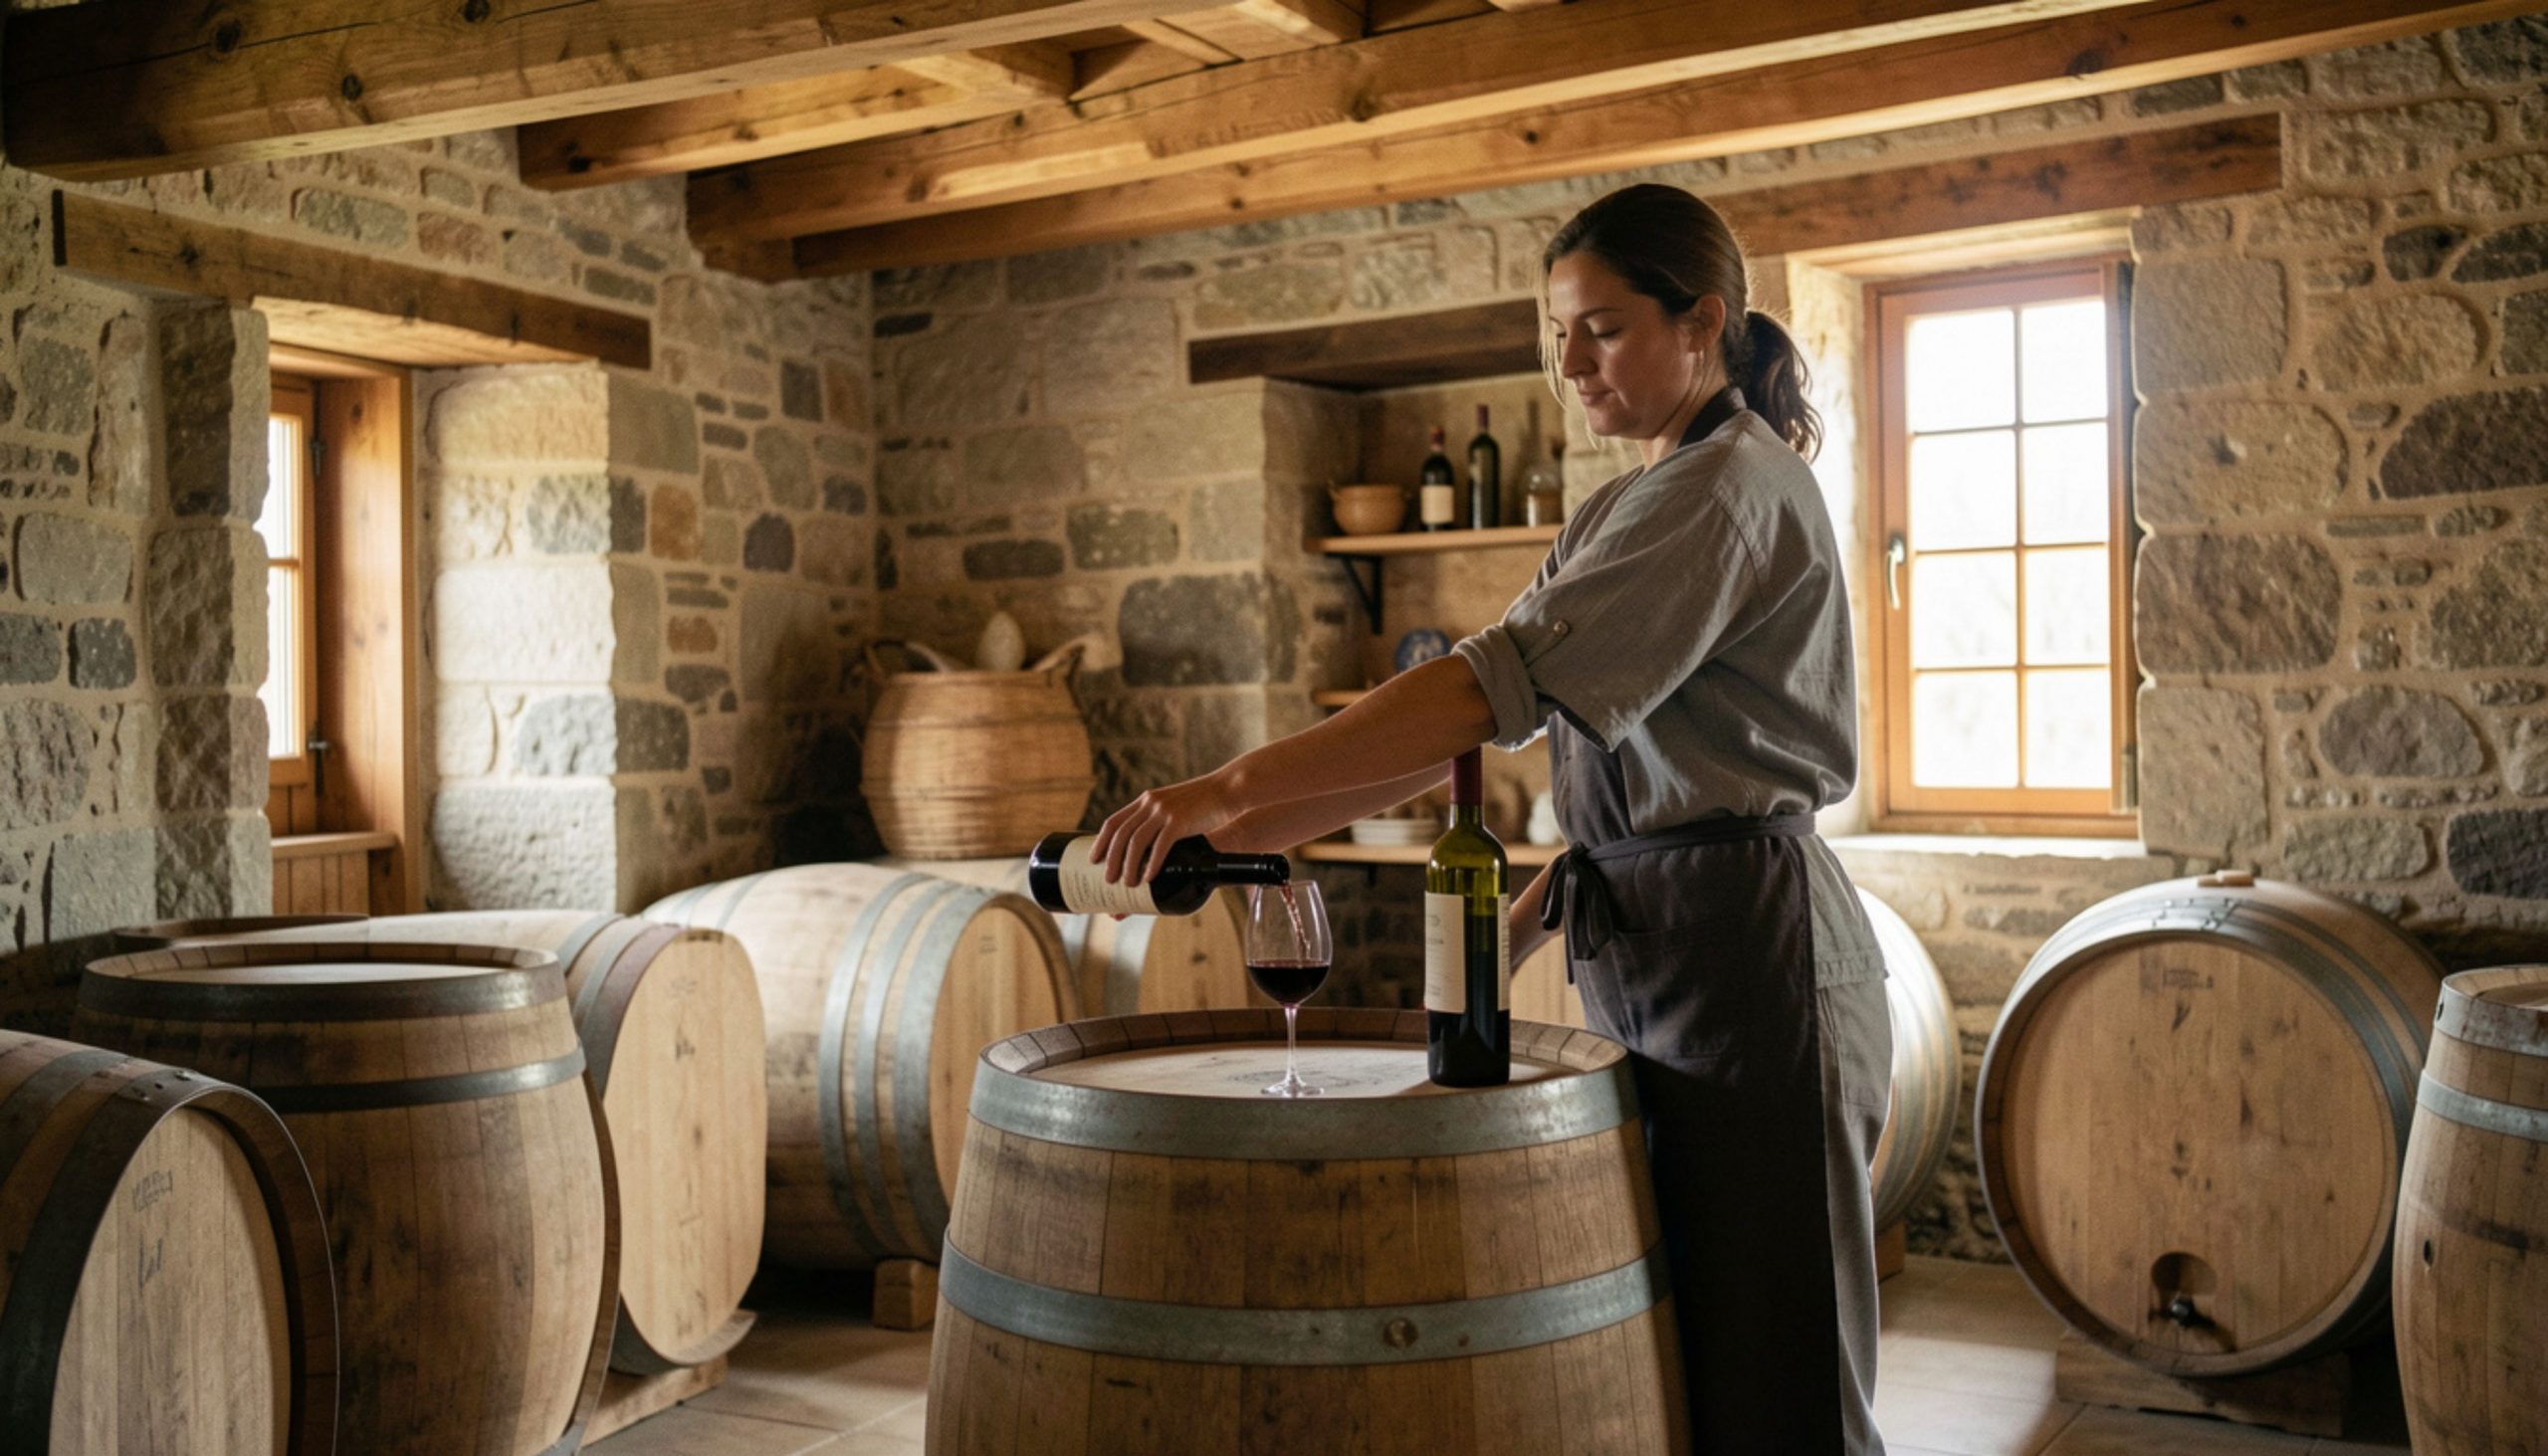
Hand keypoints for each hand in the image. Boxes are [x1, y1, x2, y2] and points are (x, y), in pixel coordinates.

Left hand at [1093, 772, 1240, 886]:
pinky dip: (1152, 863)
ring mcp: (1164, 811)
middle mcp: (1150, 803)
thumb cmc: (1203, 804)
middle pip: (1120, 835)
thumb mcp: (1174, 807)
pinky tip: (1150, 877)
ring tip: (1128, 883)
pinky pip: (1160, 845)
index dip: (1101, 842)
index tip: (1094, 860)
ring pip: (1136, 842)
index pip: (1113, 822)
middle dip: (1111, 860)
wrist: (1228, 790)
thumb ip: (1158, 821)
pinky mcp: (1180, 820)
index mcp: (1145, 800)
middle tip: (1108, 880)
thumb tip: (1145, 849)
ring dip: (1129, 865)